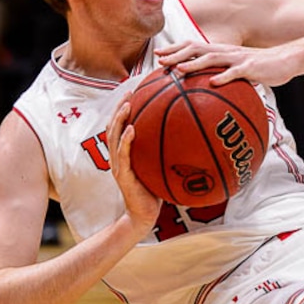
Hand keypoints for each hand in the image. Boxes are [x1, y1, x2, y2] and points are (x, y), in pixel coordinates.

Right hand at [106, 97, 161, 231]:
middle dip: (121, 105)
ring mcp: (118, 165)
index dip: (125, 105)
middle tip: (130, 89)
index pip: (121, 124)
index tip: (135, 88)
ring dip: (120, 119)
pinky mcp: (123, 175)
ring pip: (114, 137)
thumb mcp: (159, 166)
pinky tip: (132, 130)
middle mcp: (118, 155)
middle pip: (114, 125)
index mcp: (125, 151)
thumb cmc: (155, 190)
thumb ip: (165, 149)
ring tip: (127, 104)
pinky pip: (123, 155)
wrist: (144, 215)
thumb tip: (188, 132)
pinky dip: (126, 141)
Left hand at [156, 40, 295, 86]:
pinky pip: (235, 72)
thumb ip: (223, 74)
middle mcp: (226, 52)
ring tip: (178, 71)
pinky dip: (224, 77)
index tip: (157, 55)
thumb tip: (206, 86)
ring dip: (194, 64)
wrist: (286, 60)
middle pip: (197, 49)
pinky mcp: (251, 67)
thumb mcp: (239, 69)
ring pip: (212, 59)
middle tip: (159, 61)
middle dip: (177, 54)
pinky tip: (214, 83)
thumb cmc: (260, 67)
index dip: (175, 49)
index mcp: (221, 51)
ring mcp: (238, 58)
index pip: (193, 47)